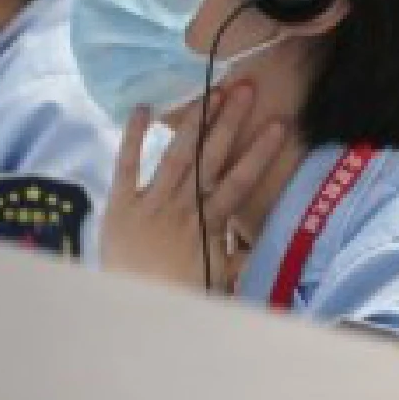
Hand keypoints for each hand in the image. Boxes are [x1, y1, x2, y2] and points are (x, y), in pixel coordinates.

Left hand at [100, 84, 289, 292]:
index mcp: (207, 224)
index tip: (278, 124)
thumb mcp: (214, 279)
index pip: (238, 182)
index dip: (258, 153)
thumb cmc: (177, 295)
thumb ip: (236, 257)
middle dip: (229, 122)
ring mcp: (150, 203)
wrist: (134, 311)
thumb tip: (260, 244)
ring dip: (196, 121)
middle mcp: (182, 207)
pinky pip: (127, 166)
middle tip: (246, 87)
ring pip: (177, 155)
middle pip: (211, 158)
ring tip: (212, 91)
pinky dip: (134, 137)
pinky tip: (143, 109)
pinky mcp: (120, 204)